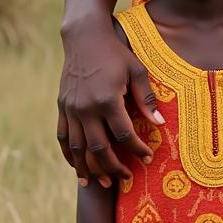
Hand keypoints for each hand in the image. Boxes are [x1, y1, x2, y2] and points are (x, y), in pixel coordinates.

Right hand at [59, 17, 160, 185]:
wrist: (85, 38)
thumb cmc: (116, 53)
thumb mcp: (137, 71)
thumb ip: (146, 99)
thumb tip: (160, 123)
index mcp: (107, 99)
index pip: (123, 134)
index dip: (136, 149)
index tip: (148, 157)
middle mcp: (86, 108)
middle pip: (98, 148)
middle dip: (113, 167)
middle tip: (126, 177)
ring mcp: (71, 109)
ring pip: (77, 148)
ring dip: (89, 168)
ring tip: (100, 183)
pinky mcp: (62, 107)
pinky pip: (63, 137)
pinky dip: (69, 155)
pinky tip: (78, 166)